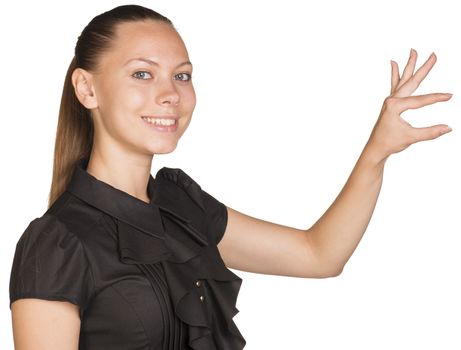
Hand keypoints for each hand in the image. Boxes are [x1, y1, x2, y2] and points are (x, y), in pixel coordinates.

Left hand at [366, 48, 452, 162]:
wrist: (375, 148)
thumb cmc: (390, 143)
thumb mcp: (411, 137)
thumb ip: (430, 132)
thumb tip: (449, 128)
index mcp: (394, 106)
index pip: (420, 100)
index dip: (436, 98)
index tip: (450, 95)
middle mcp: (391, 100)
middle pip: (411, 81)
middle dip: (423, 68)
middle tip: (434, 54)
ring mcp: (390, 100)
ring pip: (403, 80)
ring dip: (409, 65)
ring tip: (413, 51)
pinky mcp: (390, 103)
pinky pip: (395, 85)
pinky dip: (395, 74)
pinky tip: (393, 63)